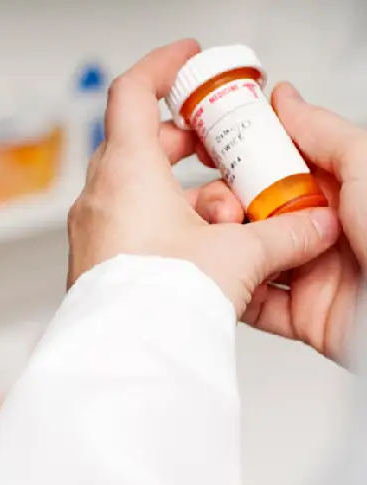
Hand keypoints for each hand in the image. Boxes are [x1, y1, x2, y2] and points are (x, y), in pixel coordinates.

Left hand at [67, 39, 338, 320]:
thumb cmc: (158, 303)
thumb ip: (281, 237)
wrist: (124, 356)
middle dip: (183, 140)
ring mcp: (95, 225)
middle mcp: (101, 194)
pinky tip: (191, 243)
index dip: (162, 67)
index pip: (133, 92)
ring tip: (216, 208)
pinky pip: (127, 217)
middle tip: (215, 146)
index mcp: (127, 172)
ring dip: (177, 187)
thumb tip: (312, 227)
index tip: (188, 60)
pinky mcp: (98, 254)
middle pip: (139, 140)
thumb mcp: (233, 258)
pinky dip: (159, 217)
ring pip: (135, 184)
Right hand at [240, 83, 364, 364]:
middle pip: (255, 212)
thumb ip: (322, 133)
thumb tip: (285, 101)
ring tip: (225, 237)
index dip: (243, 157)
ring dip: (229, 246)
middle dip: (228, 203)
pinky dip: (240, 291)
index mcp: (337, 193)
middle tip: (221, 202)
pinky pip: (260, 304)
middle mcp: (319, 231)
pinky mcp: (303, 316)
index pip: (277, 168)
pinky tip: (229, 275)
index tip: (215, 147)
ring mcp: (310, 273)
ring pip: (251, 256)